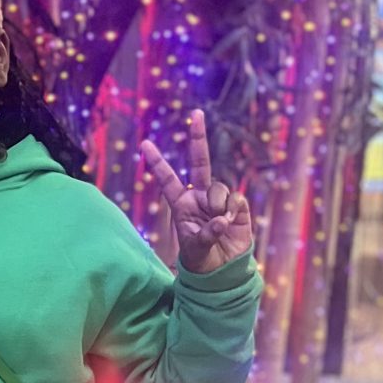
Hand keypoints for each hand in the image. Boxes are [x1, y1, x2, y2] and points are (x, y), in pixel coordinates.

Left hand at [141, 111, 254, 272]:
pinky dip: (232, 211)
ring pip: (219, 187)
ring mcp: (219, 199)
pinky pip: (235, 198)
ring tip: (219, 224)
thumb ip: (205, 234)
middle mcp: (200, 196)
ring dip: (218, 205)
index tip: (144, 144)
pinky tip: (230, 222)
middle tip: (196, 113)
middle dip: (198, 138)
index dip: (157, 162)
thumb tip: (221, 219)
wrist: (223, 269)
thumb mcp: (195, 249)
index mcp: (181, 204)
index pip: (168, 179)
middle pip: (200, 162)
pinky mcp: (237, 206)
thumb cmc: (201, 259)